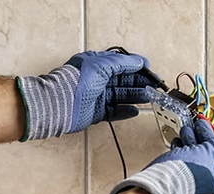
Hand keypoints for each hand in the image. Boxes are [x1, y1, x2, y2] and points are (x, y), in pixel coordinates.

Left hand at [16, 50, 159, 140]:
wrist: (60, 103)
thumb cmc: (76, 81)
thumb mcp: (101, 65)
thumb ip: (122, 62)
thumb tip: (139, 61)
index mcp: (97, 64)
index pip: (121, 64)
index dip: (136, 66)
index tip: (150, 70)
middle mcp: (97, 80)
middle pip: (123, 81)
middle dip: (139, 83)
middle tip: (154, 86)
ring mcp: (97, 97)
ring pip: (120, 96)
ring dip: (135, 96)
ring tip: (149, 98)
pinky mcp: (96, 113)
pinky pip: (114, 112)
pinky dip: (125, 111)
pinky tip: (135, 111)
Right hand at [107, 120, 213, 193]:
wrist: (153, 189)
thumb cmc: (179, 177)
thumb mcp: (206, 154)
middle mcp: (209, 183)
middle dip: (208, 136)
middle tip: (202, 126)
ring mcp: (193, 181)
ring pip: (199, 154)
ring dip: (194, 139)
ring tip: (188, 132)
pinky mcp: (179, 177)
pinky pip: (186, 159)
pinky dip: (183, 148)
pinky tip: (179, 142)